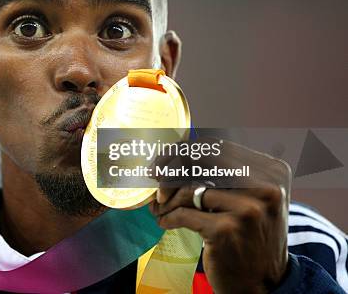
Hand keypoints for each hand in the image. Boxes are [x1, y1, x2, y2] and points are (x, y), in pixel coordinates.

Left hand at [149, 140, 291, 293]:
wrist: (265, 285)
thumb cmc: (251, 236)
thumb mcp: (252, 198)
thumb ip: (224, 173)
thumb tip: (175, 153)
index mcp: (272, 172)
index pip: (218, 147)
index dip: (184, 151)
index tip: (163, 161)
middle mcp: (265, 188)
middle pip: (201, 163)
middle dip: (171, 170)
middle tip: (155, 181)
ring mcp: (247, 210)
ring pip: (189, 189)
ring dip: (167, 200)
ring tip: (160, 209)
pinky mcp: (225, 231)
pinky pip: (182, 214)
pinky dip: (168, 217)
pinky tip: (165, 222)